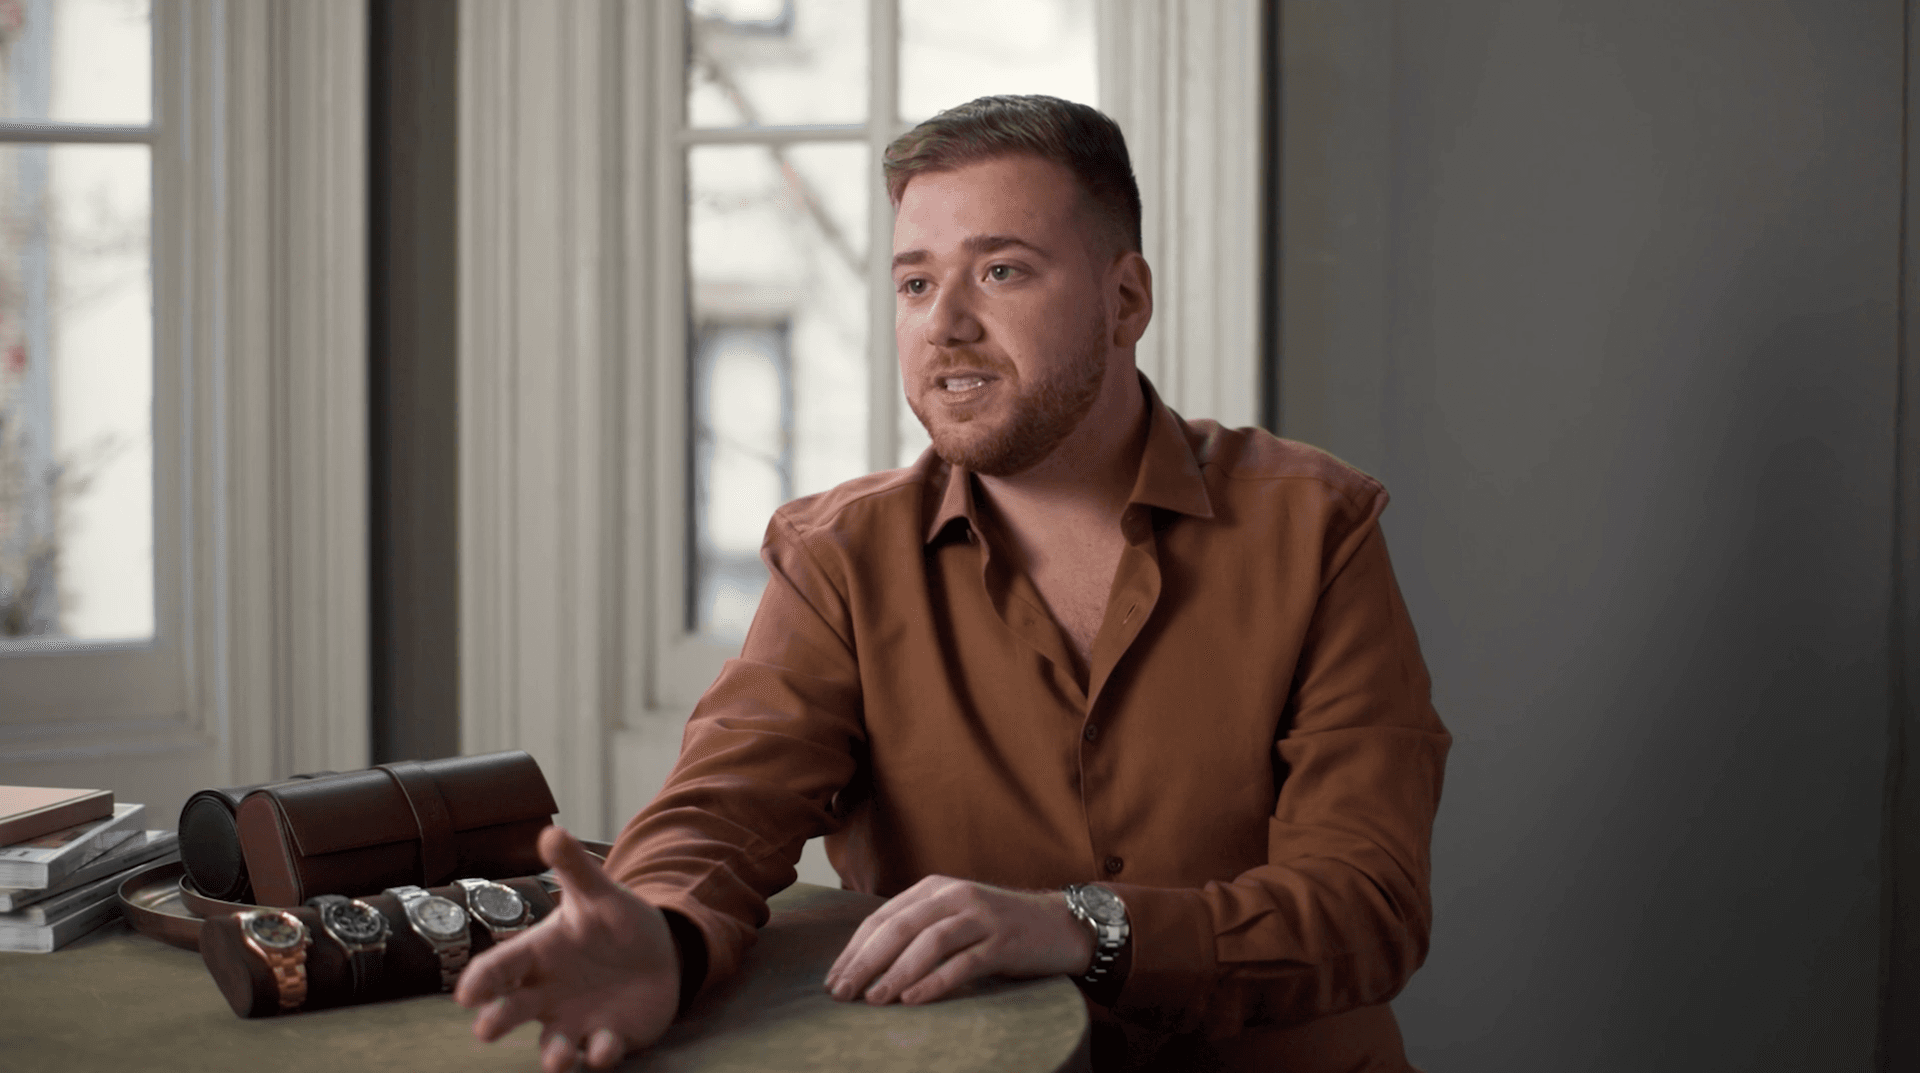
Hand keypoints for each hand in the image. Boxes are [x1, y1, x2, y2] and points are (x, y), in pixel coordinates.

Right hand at [455, 826, 681, 1072]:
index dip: (481, 981)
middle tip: (485, 1029)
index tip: (467, 993)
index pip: (500, 968)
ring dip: (553, 1055)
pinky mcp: (608, 1038)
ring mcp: (575, 1021)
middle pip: (513, 1010)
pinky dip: (600, 1053)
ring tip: (554, 1059)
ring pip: (554, 1047)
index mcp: (538, 956)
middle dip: (497, 1021)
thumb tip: (552, 831)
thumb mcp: (598, 893)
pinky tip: (605, 1047)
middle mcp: (547, 994)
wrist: (656, 950)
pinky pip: (598, 1052)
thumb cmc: (612, 923)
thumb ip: (575, 867)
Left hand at [823, 875, 1093, 1005]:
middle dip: (865, 962)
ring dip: (896, 973)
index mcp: (935, 888)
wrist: (1060, 924)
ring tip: (873, 999)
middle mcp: (955, 896)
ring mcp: (981, 917)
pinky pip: (963, 963)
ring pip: (929, 943)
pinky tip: (913, 999)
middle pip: (899, 927)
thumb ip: (918, 928)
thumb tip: (867, 964)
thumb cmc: (998, 927)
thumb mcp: (954, 916)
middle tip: (841, 992)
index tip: (833, 979)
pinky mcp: (1004, 942)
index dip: (854, 949)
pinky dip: (935, 982)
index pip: (883, 917)